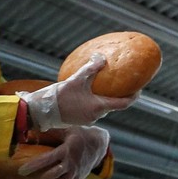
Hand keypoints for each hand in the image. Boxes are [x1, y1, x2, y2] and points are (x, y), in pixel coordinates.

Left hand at [18, 126, 109, 178]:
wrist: (99, 144)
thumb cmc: (80, 135)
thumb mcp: (67, 130)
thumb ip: (51, 131)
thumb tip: (31, 130)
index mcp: (67, 149)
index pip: (47, 159)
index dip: (34, 166)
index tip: (21, 171)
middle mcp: (72, 161)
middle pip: (54, 174)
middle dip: (39, 178)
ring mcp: (76, 170)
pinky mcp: (79, 177)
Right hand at [20, 54, 138, 129]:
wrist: (38, 112)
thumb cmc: (57, 97)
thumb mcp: (76, 79)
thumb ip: (91, 69)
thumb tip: (102, 58)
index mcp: (98, 107)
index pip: (124, 104)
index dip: (134, 96)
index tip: (139, 88)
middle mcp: (95, 116)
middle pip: (113, 105)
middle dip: (117, 95)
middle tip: (121, 84)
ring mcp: (87, 120)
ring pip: (101, 108)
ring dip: (104, 98)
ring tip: (103, 86)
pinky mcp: (78, 120)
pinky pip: (91, 110)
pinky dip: (94, 101)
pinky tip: (88, 92)